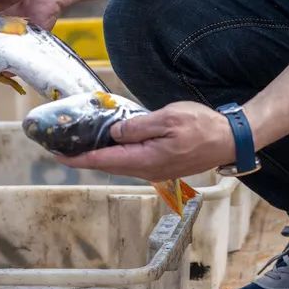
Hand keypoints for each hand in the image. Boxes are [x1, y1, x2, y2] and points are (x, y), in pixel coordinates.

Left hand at [60, 101, 237, 183]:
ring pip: (120, 165)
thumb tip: (114, 133)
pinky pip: (132, 163)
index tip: (58, 155)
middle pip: (108, 166)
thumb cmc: (202, 126)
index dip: (79, 158)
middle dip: (84, 158)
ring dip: (100, 157)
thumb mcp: (168, 118)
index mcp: (146, 159)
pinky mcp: (162, 166)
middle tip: (63, 148)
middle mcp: (148, 170)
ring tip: (82, 146)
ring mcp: (156, 170)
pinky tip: (112, 145)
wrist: (230, 139)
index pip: (104, 160)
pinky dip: (116, 156)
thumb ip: (138, 127)